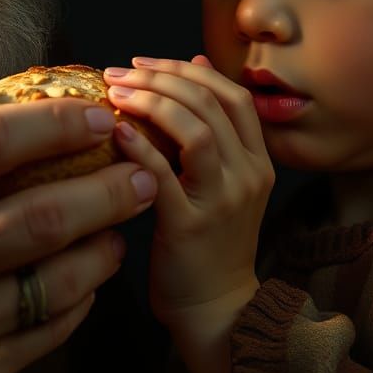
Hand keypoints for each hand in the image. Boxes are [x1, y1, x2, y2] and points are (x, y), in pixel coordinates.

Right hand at [0, 68, 157, 372]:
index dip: (53, 122)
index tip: (95, 116)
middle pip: (41, 213)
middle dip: (108, 185)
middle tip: (140, 166)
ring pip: (56, 279)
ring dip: (105, 243)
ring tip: (124, 219)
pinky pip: (46, 332)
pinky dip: (80, 298)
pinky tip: (89, 272)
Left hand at [105, 56, 273, 372]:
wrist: (217, 310)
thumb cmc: (210, 239)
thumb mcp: (223, 177)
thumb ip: (213, 125)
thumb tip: (197, 62)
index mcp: (257, 159)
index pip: (230, 93)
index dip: (185, 69)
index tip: (144, 62)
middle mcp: (248, 174)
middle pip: (210, 103)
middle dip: (160, 77)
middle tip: (119, 72)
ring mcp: (223, 200)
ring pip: (196, 130)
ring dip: (151, 102)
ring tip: (115, 92)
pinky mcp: (191, 226)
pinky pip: (164, 174)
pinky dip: (139, 145)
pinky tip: (115, 130)